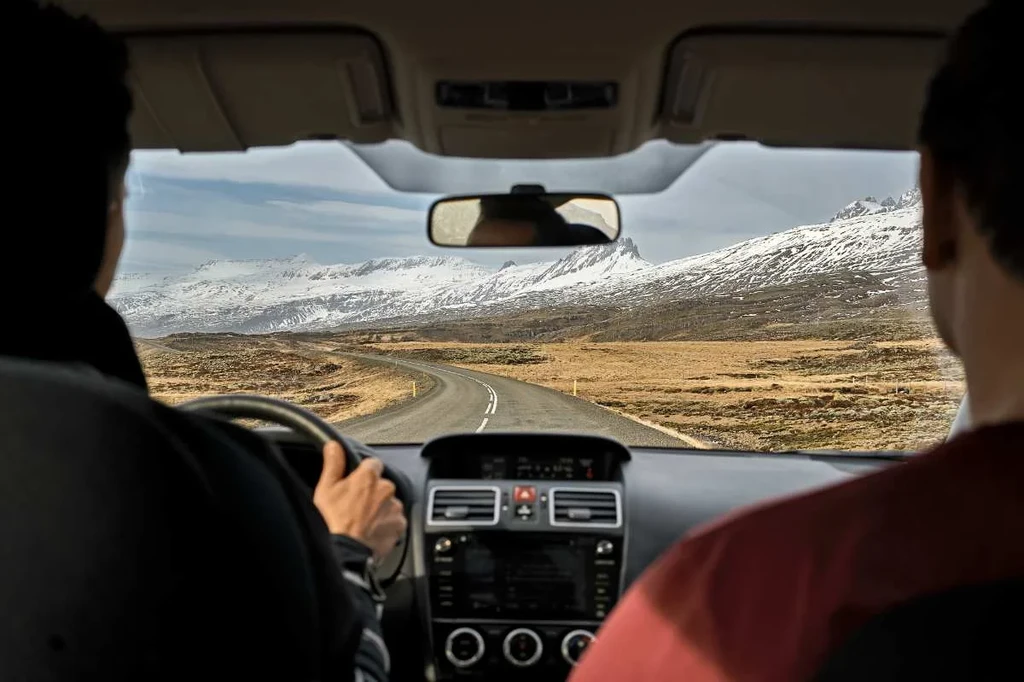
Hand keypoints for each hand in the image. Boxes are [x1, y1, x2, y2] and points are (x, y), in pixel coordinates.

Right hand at [313, 441, 406, 559]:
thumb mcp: (326, 489)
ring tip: (362, 522)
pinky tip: (371, 531)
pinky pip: (395, 520)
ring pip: (388, 502)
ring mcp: (395, 507)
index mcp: (368, 476)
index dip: (362, 474)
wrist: (345, 552)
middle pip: (381, 485)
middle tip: (355, 507)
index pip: (372, 464)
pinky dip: (386, 524)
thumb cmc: (332, 522)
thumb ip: (333, 463)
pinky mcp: (400, 525)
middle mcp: (386, 488)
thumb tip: (334, 445)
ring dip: (379, 509)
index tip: (355, 484)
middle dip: (371, 493)